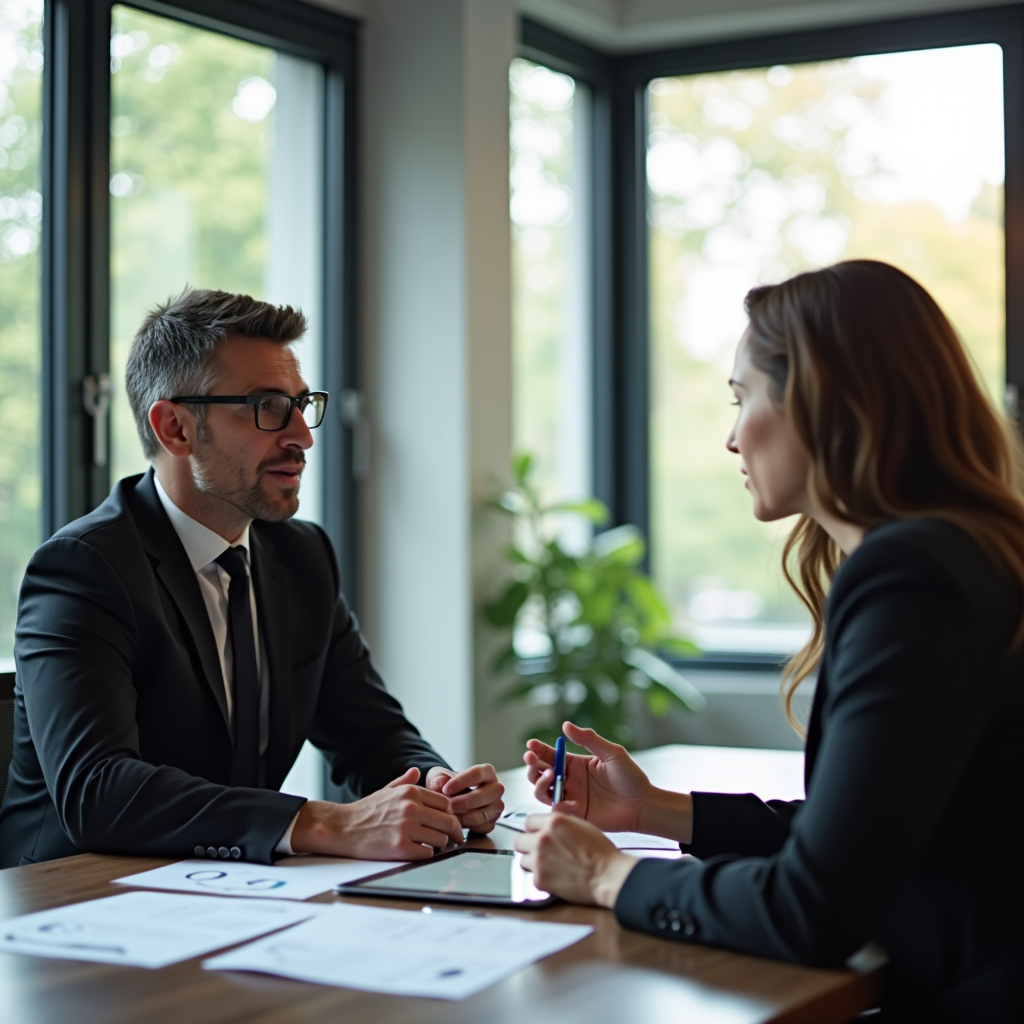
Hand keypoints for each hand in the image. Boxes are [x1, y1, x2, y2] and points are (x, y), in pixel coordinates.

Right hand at [290, 767, 463, 859]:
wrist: (342, 827)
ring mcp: (406, 827)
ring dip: (438, 845)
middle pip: (449, 821)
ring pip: (440, 839)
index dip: (451, 815)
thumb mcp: (386, 790)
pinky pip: (427, 854)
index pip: (446, 804)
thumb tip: (417, 771)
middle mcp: (411, 807)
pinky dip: (425, 855)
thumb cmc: (366, 810)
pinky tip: (417, 851)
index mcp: (411, 792)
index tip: (452, 824)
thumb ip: (405, 781)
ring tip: (429, 845)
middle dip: (453, 832)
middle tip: (453, 839)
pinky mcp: (400, 847)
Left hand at [426, 764, 504, 833]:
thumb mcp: (442, 778)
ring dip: (464, 817)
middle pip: (482, 795)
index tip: (445, 789)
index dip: (460, 782)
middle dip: (462, 802)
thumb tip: (441, 783)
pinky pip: (482, 827)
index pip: (477, 774)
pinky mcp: (493, 821)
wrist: (453, 797)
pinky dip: (468, 827)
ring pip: (483, 814)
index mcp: (487, 772)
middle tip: (448, 806)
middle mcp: (496, 788)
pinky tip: (457, 823)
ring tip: (450, 815)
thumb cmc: (450, 785)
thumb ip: (439, 779)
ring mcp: (496, 806)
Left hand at [513, 812, 638, 906]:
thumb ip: (560, 822)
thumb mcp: (580, 825)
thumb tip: (548, 823)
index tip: (538, 834)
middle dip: (528, 844)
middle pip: (519, 839)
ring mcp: (539, 860)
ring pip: (523, 858)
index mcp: (554, 822)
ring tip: (550, 865)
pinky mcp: (540, 879)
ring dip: (533, 861)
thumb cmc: (600, 852)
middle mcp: (543, 839)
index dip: (535, 829)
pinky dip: (541, 876)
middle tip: (539, 850)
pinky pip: (531, 876)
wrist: (606, 875)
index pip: (529, 821)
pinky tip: (555, 876)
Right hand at [524, 722, 653, 831]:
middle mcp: (569, 781)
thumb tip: (566, 725)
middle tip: (532, 759)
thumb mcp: (611, 753)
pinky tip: (571, 802)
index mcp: (574, 764)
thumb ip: (589, 739)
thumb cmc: (630, 777)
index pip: (549, 755)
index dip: (537, 749)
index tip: (530, 745)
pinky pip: (557, 811)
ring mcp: (570, 798)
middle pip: (539, 774)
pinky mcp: (575, 815)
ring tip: (551, 777)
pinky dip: (558, 806)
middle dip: (532, 766)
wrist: (643, 804)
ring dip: (540, 784)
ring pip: (542, 792)